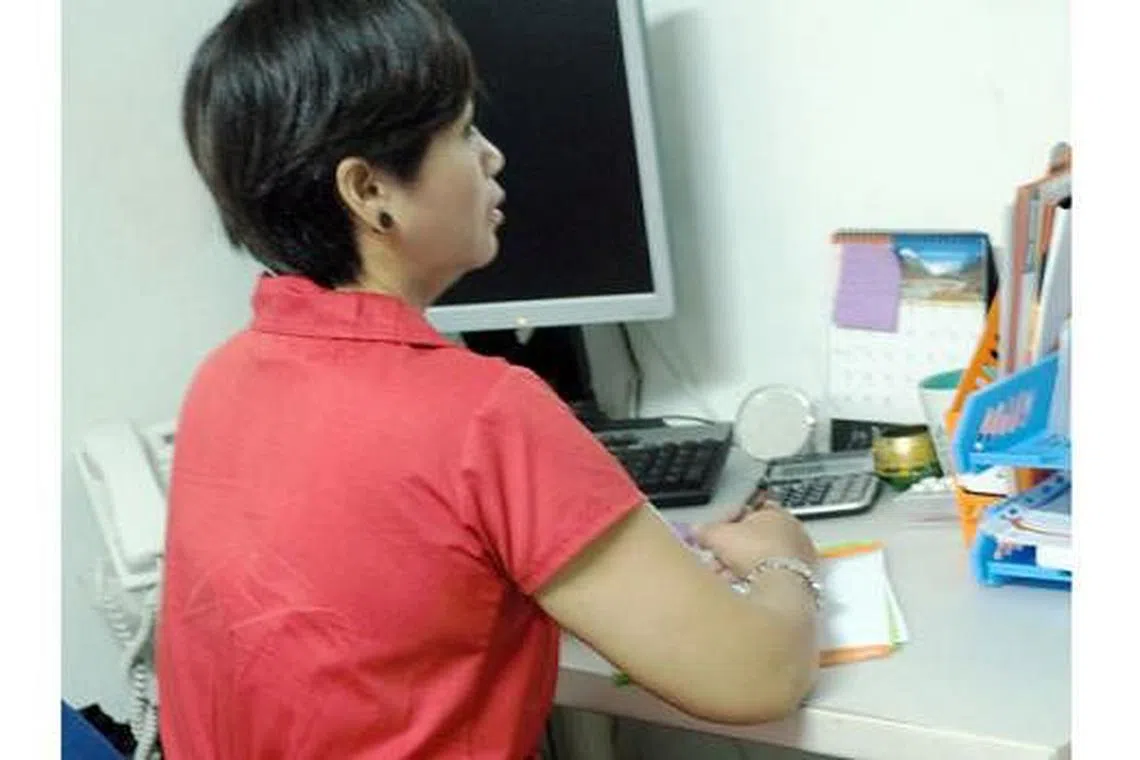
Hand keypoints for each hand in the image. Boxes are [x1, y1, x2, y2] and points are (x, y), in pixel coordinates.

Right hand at [693, 504, 818, 578]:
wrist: (779, 587)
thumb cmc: (758, 553)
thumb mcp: (718, 535)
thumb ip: (705, 531)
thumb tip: (697, 531)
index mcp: (776, 512)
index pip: (747, 511)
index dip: (726, 523)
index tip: (713, 535)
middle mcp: (792, 532)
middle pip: (752, 539)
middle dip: (730, 550)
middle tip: (715, 559)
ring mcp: (797, 557)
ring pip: (759, 560)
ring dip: (738, 567)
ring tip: (723, 577)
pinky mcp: (798, 580)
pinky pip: (768, 577)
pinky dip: (753, 581)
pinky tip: (738, 586)